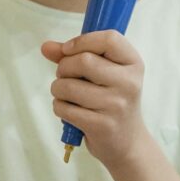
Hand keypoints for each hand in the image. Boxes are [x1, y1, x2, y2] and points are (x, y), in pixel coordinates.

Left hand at [41, 30, 147, 168]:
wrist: (127, 142)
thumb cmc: (111, 100)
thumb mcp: (103, 73)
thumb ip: (75, 55)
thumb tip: (46, 47)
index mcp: (133, 63)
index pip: (110, 38)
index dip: (82, 41)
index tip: (68, 50)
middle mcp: (129, 82)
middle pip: (84, 60)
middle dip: (64, 67)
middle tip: (65, 76)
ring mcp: (116, 105)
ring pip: (68, 85)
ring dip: (57, 88)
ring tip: (66, 94)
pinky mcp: (102, 125)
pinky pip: (64, 108)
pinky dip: (59, 106)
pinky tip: (70, 110)